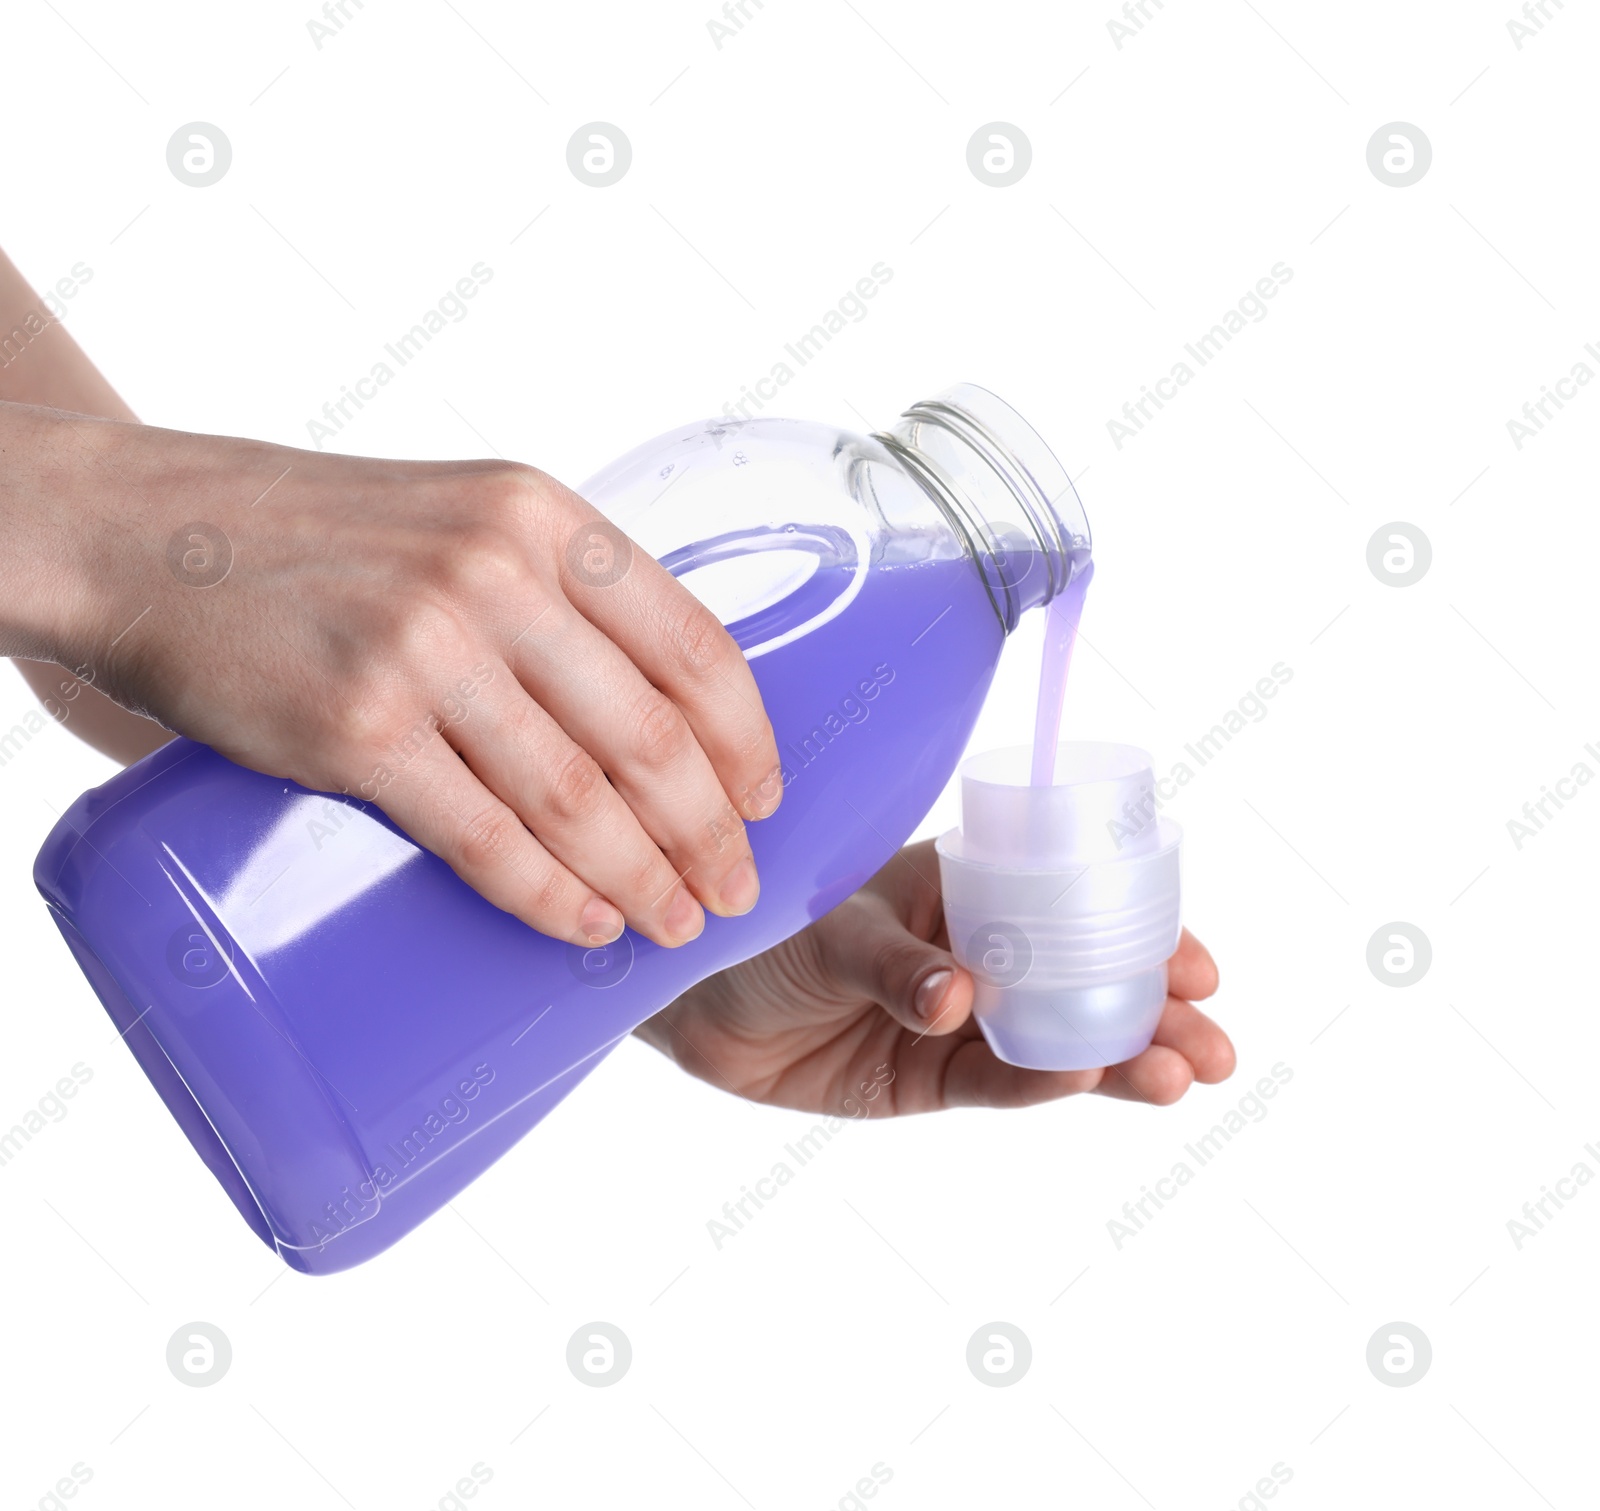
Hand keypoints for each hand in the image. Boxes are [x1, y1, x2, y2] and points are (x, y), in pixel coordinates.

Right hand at [0, 401, 782, 948]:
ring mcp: (428, 650)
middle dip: (708, 833)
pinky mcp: (358, 728)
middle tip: (733, 891)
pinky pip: (486, 838)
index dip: (745, 742)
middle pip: (653, 737)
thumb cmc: (320, 540)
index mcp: (545, 520)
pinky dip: (548, 895)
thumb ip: (556, 594)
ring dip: (641, 879)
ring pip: (579, 800)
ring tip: (673, 924)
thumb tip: (653, 712)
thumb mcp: (465, 519)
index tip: (765, 802)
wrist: (153, 536)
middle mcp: (498, 575)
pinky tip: (584, 924)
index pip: (695, 646)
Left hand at [636, 839, 1232, 1112]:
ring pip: (1056, 1040)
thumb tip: (958, 998)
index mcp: (965, 888)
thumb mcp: (831, 929)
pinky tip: (1085, 1082)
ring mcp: (957, 1021)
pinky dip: (1040, 1086)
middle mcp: (975, 952)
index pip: (1073, 906)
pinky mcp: (926, 1080)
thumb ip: (894, 964)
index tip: (1197, 962)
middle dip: (1154, 1011)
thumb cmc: (763, 929)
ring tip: (1181, 1075)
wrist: (692, 998)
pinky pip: (995, 1084)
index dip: (1140, 932)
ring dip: (1120, 1057)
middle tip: (1212, 1044)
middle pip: (1083, 983)